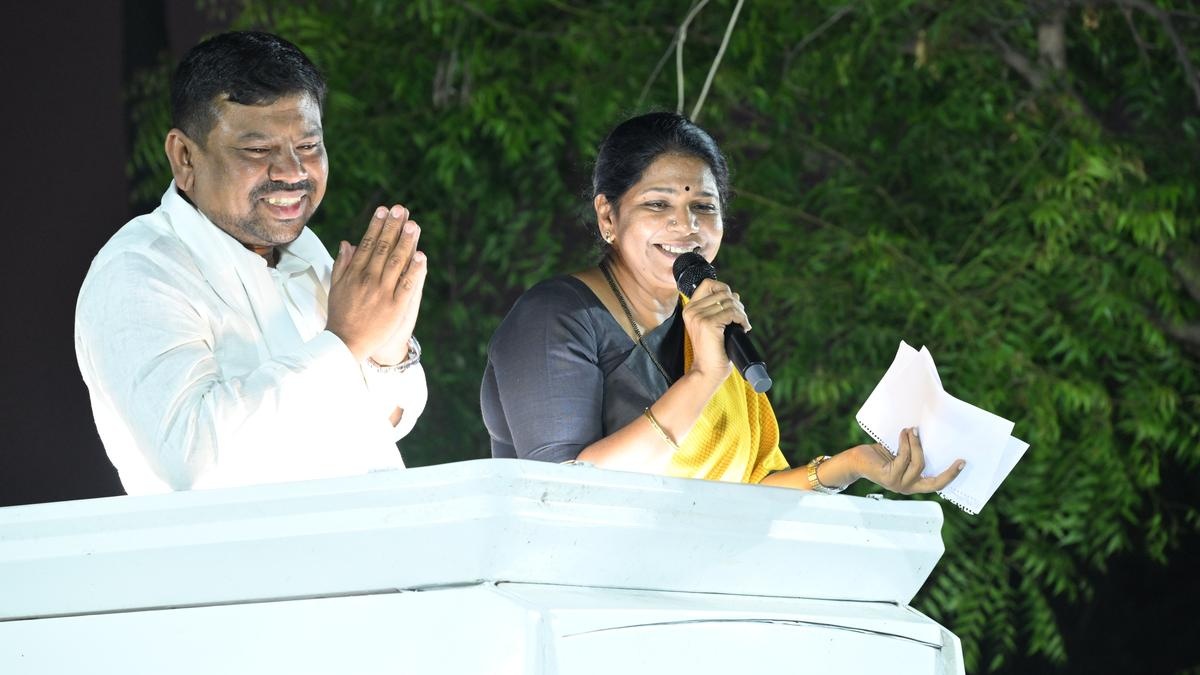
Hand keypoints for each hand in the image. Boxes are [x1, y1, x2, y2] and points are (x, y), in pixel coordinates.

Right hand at [326, 204, 426, 361]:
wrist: (346, 343)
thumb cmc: (340, 315)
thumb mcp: (335, 287)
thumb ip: (342, 264)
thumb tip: (347, 243)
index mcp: (354, 274)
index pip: (367, 244)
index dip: (376, 226)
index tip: (383, 211)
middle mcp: (368, 280)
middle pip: (383, 248)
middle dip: (393, 227)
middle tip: (401, 209)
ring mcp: (382, 292)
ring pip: (396, 262)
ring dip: (406, 242)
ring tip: (413, 225)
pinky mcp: (395, 306)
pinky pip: (407, 285)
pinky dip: (414, 270)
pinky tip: (421, 255)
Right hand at [681, 278, 749, 383]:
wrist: (707, 371)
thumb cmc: (713, 350)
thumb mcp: (712, 325)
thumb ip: (717, 308)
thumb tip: (734, 294)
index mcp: (690, 309)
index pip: (708, 284)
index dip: (724, 289)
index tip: (732, 304)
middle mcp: (691, 310)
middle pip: (723, 292)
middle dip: (737, 304)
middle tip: (741, 319)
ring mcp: (698, 316)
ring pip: (730, 302)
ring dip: (741, 313)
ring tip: (743, 325)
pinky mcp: (708, 324)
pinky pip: (732, 312)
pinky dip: (742, 319)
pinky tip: (744, 328)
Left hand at [850, 427, 963, 494]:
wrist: (856, 460)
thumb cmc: (880, 455)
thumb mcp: (902, 453)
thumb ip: (915, 451)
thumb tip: (929, 432)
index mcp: (913, 483)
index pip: (936, 484)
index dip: (950, 476)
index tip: (962, 463)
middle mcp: (907, 487)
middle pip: (934, 483)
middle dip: (948, 473)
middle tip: (958, 458)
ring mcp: (898, 484)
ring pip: (918, 464)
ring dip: (916, 444)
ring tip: (912, 430)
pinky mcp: (888, 477)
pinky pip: (903, 458)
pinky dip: (905, 443)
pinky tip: (903, 433)